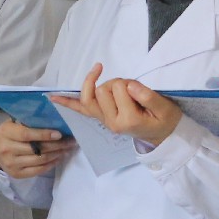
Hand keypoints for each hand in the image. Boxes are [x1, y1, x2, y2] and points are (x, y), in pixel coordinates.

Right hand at [0, 119, 69, 177]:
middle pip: (36, 149)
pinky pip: (38, 170)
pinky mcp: (17, 174)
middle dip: (57, 145)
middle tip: (70, 141)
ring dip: (57, 155)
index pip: (27, 135)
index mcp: (6, 133)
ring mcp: (11, 164)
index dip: (44, 135)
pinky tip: (58, 158)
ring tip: (67, 149)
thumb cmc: (8, 134)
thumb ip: (27, 122)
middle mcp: (7, 150)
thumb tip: (52, 120)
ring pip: (40, 160)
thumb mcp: (12, 124)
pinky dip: (51, 164)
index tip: (59, 134)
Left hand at [51, 63, 181, 144]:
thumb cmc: (166, 120)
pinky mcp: (101, 118)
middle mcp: (111, 122)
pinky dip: (68, 101)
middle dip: (116, 83)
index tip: (140, 90)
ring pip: (90, 96)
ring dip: (101, 85)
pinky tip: (52, 97)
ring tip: (118, 88)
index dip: (128, 82)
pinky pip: (81, 108)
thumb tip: (130, 86)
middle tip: (132, 90)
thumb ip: (148, 96)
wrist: (163, 136)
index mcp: (128, 119)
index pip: (118, 88)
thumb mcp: (165, 108)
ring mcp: (104, 121)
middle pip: (102, 90)